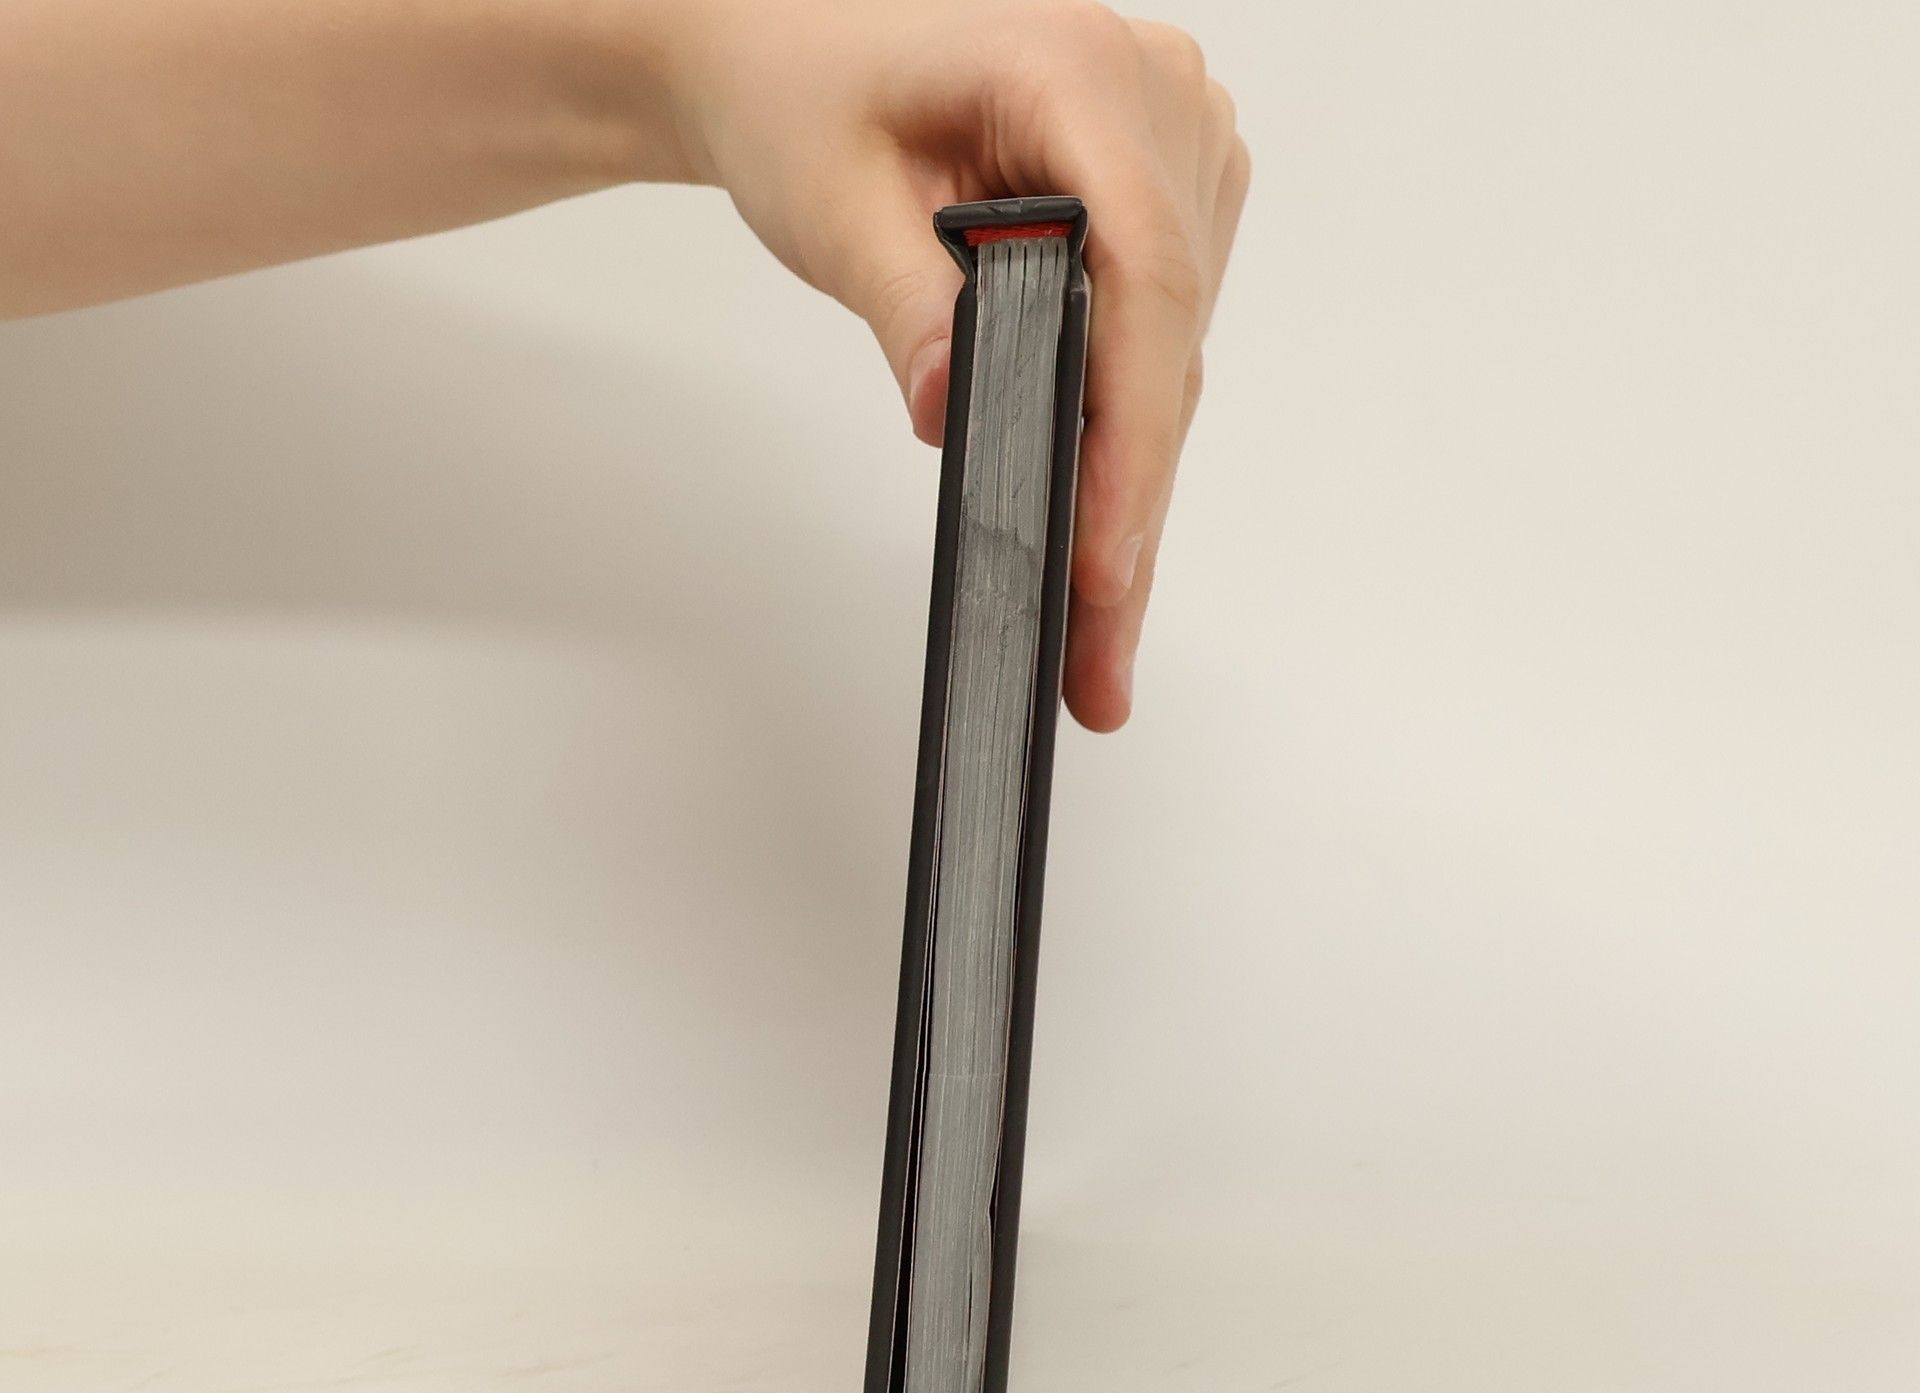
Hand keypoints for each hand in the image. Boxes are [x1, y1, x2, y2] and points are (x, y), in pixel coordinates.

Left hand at [667, 1, 1249, 730]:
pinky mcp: (1162, 196)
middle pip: (1169, 342)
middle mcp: (1158, 102)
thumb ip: (904, 304)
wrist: (788, 43)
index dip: (1131, 438)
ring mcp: (1174, 148)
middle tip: (1100, 662)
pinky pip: (1158, 337)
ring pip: (1172, 356)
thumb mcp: (831, 200)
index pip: (1145, 277)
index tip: (1102, 564)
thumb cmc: (801, 84)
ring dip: (1135, 496)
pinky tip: (1103, 541)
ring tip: (1099, 639)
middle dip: (1130, 515)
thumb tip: (957, 416)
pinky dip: (1126, 440)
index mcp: (1080, 72)